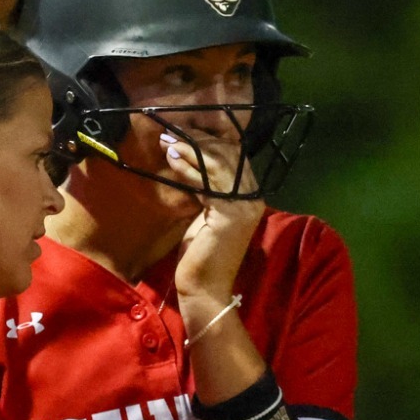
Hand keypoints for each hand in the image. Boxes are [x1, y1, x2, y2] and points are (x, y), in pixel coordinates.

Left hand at [168, 131, 265, 307]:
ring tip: (167, 140)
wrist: (205, 288)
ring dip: (190, 149)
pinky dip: (189, 168)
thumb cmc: (202, 254)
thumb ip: (206, 189)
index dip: (211, 140)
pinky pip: (208, 181)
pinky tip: (173, 158)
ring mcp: (244, 206)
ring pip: (218, 164)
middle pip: (229, 155)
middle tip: (171, 131)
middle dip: (198, 140)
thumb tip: (191, 161)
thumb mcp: (206, 214)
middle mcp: (253, 197)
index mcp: (250, 196)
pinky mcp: (230, 214)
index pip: (235, 156)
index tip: (184, 131)